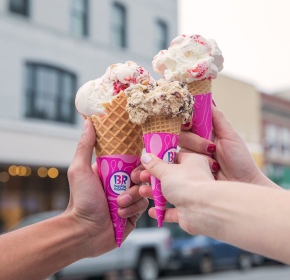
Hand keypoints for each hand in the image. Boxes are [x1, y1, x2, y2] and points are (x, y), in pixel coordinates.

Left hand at [66, 119, 147, 256]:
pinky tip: (121, 214)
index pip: (131, 159)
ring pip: (144, 190)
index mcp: (112, 171)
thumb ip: (85, 146)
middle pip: (141, 174)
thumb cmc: (81, 200)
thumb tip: (88, 122)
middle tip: (131, 183)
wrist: (84, 232)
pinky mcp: (134, 213)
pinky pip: (143, 205)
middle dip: (138, 180)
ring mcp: (129, 198)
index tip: (138, 163)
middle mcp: (122, 183)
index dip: (137, 161)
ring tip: (119, 204)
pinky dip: (133, 209)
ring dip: (133, 197)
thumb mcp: (80, 170)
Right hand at [138, 152, 213, 234]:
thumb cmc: (187, 183)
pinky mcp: (188, 212)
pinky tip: (152, 211)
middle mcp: (193, 177)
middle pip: (170, 177)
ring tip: (142, 192)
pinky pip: (173, 211)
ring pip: (170, 193)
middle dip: (154, 178)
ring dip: (155, 194)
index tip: (147, 162)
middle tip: (141, 178)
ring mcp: (191, 195)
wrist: (203, 209)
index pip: (175, 157)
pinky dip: (162, 211)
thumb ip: (154, 165)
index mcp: (192, 161)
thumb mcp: (166, 170)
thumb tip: (146, 156)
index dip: (160, 160)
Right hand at [180, 105, 277, 186]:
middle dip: (196, 140)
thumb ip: (218, 118)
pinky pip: (177, 160)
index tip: (190, 121)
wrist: (241, 185)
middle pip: (182, 132)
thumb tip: (209, 98)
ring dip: (196, 152)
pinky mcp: (186, 168)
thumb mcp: (231, 136)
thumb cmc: (240, 161)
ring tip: (213, 163)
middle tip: (211, 148)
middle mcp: (195, 142)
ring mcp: (190, 155)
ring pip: (180, 144)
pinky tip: (198, 166)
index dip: (187, 117)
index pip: (190, 119)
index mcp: (206, 131)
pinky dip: (187, 162)